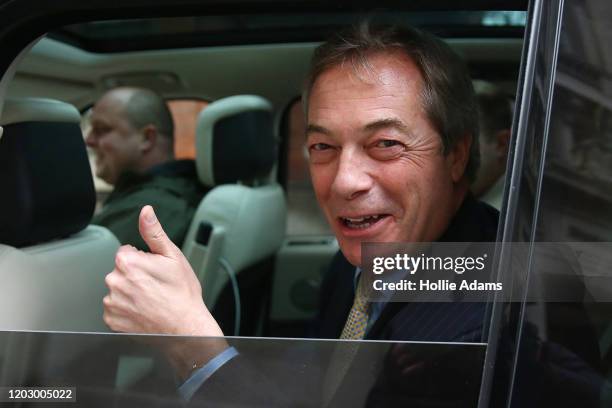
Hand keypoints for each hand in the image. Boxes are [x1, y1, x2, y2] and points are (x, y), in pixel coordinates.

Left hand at [103, 205, 222, 337]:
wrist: (185, 327)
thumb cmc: (182, 293)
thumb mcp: (173, 256)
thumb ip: (154, 232)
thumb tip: (146, 211)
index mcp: (127, 262)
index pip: (127, 252)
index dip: (144, 259)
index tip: (156, 270)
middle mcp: (114, 282)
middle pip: (121, 270)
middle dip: (136, 275)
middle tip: (156, 286)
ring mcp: (112, 303)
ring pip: (118, 289)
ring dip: (130, 292)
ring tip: (152, 300)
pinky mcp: (112, 320)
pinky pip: (115, 308)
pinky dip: (127, 309)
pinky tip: (144, 311)